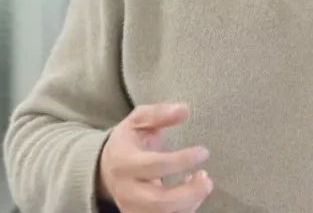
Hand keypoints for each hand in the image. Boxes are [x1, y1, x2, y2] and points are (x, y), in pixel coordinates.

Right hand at [97, 103, 213, 211]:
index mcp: (124, 162)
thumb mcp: (138, 120)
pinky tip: (192, 192)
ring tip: (202, 181)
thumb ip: (159, 113)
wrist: (106, 169)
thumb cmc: (128, 141)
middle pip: (160, 202)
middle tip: (207, 178)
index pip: (155, 166)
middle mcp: (127, 190)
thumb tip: (184, 110)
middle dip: (189, 193)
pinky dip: (186, 209)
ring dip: (190, 202)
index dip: (182, 160)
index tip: (204, 152)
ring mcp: (133, 208)